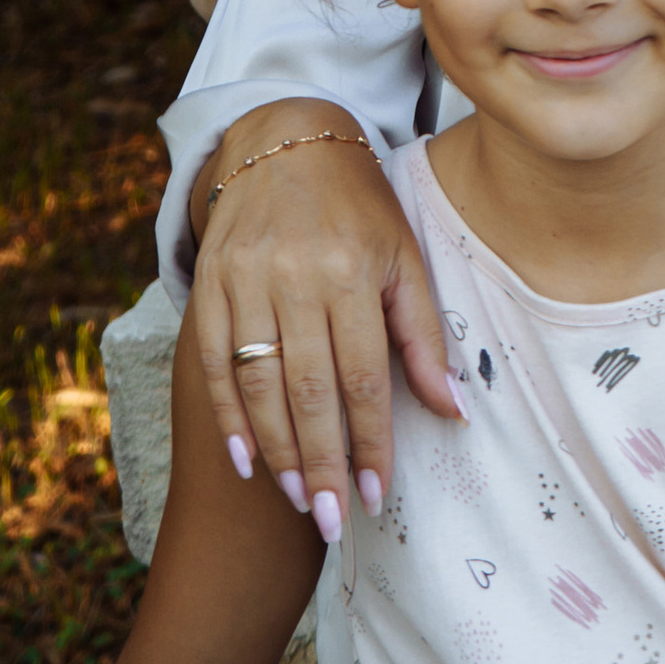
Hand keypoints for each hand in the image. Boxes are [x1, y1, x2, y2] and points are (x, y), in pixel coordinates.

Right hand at [192, 111, 463, 532]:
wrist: (285, 140)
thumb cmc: (357, 206)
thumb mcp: (403, 256)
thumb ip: (422, 336)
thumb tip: (455, 412)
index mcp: (352, 269)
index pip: (364, 377)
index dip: (371, 443)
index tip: (378, 496)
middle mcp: (294, 275)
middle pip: (309, 390)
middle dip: (324, 465)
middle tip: (335, 523)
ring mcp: (245, 279)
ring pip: (259, 384)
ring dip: (280, 452)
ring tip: (301, 501)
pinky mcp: (210, 282)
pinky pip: (214, 362)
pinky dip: (228, 417)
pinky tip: (247, 462)